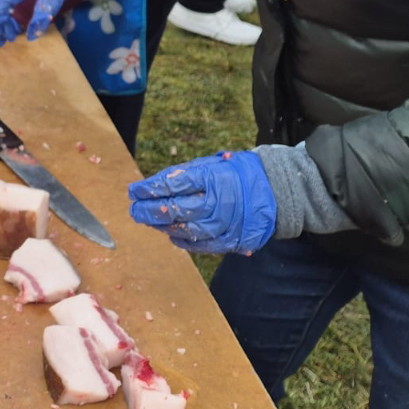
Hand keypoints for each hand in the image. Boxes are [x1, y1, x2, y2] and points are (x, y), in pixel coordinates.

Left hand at [127, 151, 277, 253]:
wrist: (274, 190)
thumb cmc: (236, 174)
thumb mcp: (211, 164)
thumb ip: (185, 175)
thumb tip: (153, 185)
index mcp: (211, 178)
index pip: (171, 185)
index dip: (148, 189)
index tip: (134, 191)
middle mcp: (217, 202)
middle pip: (174, 209)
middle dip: (149, 210)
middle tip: (134, 209)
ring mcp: (224, 224)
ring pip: (184, 229)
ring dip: (161, 226)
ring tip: (148, 221)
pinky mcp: (230, 240)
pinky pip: (200, 245)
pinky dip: (182, 241)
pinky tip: (169, 234)